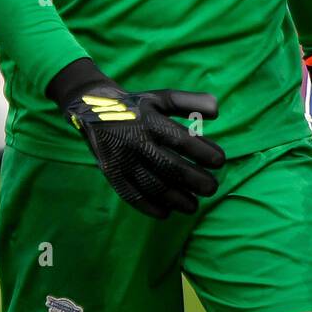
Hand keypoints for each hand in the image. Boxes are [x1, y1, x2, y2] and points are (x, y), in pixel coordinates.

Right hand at [63, 77, 224, 219]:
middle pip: (168, 166)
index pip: (181, 139)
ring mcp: (122, 159)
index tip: (220, 161)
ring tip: (194, 206)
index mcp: (150, 121)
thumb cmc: (137, 105)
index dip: (202, 152)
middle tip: (212, 189)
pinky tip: (166, 213)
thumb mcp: (161, 98)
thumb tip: (217, 111)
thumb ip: (190, 102)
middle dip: (193, 180)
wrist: (92, 107)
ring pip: (151, 185)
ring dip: (175, 198)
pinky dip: (148, 207)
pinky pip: (130, 195)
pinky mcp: (111, 172)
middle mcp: (136, 141)